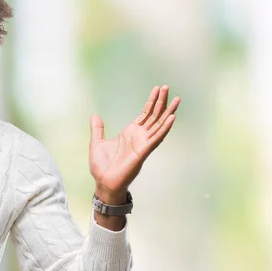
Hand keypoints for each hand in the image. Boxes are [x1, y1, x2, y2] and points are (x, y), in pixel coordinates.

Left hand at [89, 85, 179, 203]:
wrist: (103, 183)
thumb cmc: (102, 167)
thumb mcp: (97, 143)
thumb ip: (98, 129)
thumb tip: (94, 115)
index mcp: (130, 133)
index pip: (144, 114)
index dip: (151, 102)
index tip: (158, 89)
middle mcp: (139, 137)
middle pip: (154, 116)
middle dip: (161, 102)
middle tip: (168, 87)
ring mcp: (143, 144)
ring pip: (159, 124)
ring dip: (168, 112)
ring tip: (177, 100)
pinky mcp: (143, 152)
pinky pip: (156, 138)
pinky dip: (164, 128)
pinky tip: (172, 118)